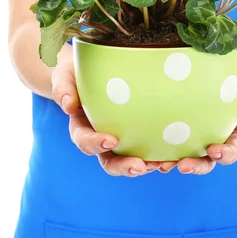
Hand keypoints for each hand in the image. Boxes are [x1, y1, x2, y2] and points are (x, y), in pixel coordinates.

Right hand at [51, 59, 155, 176]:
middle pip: (109, 161)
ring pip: (131, 160)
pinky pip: (148, 150)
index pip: (85, 141)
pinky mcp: (137, 135)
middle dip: (124, 166)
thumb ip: (63, 89)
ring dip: (145, 166)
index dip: (96, 144)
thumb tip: (68, 105)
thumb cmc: (76, 73)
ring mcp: (120, 139)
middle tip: (139, 166)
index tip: (111, 140)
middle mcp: (100, 139)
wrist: (92, 71)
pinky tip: (173, 155)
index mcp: (82, 128)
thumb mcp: (65, 76)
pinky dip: (159, 155)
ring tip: (161, 164)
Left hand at [156, 81, 236, 174]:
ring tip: (161, 165)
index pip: (231, 151)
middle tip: (183, 166)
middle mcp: (214, 143)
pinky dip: (159, 153)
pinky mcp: (177, 135)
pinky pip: (168, 148)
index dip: (224, 154)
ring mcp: (194, 141)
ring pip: (185, 159)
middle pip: (206, 162)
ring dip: (173, 164)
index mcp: (233, 137)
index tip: (214, 150)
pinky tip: (149, 155)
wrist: (219, 75)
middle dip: (196, 166)